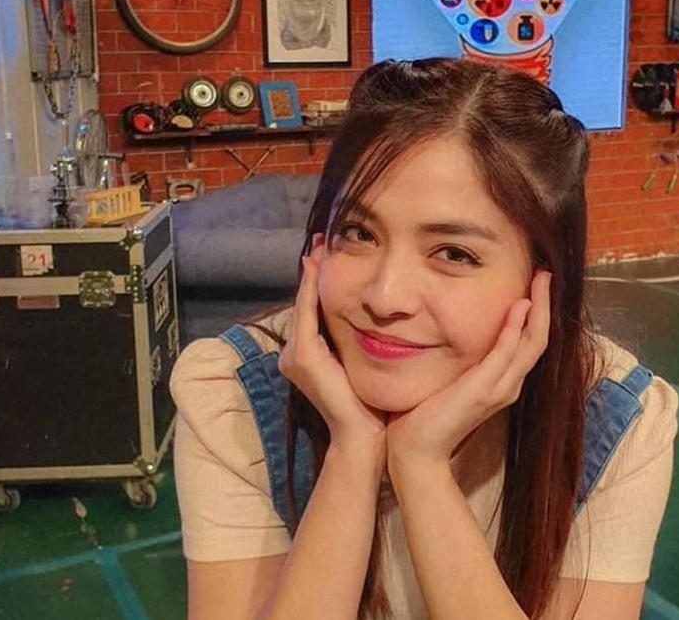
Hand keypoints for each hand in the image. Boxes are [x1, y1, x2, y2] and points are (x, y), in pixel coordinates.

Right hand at [278, 235, 387, 452]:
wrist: (363, 437)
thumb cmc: (370, 404)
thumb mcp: (365, 364)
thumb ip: (363, 341)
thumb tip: (384, 316)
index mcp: (309, 354)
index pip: (312, 308)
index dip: (317, 280)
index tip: (329, 251)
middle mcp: (294, 354)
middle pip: (304, 302)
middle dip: (312, 271)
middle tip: (323, 240)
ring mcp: (295, 357)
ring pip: (303, 305)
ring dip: (311, 275)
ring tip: (320, 247)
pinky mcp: (303, 358)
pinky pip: (307, 315)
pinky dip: (312, 291)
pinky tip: (319, 268)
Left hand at [385, 270, 551, 471]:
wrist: (416, 451)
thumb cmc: (426, 415)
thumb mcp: (450, 379)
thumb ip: (461, 360)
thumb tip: (450, 331)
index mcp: (501, 382)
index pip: (529, 342)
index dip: (536, 313)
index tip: (534, 285)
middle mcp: (508, 385)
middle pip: (538, 339)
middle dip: (544, 305)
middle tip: (546, 274)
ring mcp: (499, 389)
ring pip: (532, 344)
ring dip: (538, 310)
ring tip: (541, 281)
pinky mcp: (483, 389)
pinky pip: (506, 353)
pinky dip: (515, 328)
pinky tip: (519, 306)